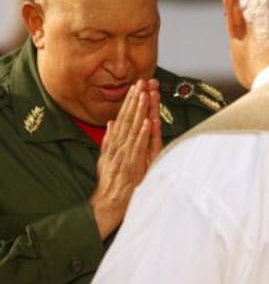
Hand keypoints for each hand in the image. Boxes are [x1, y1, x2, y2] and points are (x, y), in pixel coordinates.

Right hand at [90, 79, 162, 238]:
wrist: (108, 201)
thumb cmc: (109, 181)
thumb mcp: (105, 158)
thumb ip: (108, 140)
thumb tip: (111, 123)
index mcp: (115, 142)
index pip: (123, 117)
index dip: (130, 101)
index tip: (136, 86)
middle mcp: (119, 145)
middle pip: (129, 118)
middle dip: (136, 99)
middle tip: (142, 82)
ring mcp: (126, 154)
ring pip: (134, 128)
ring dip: (139, 111)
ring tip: (145, 95)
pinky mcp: (132, 164)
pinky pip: (139, 146)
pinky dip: (143, 134)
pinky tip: (148, 122)